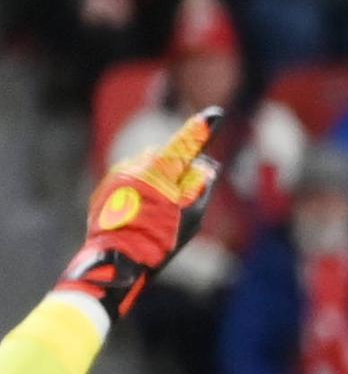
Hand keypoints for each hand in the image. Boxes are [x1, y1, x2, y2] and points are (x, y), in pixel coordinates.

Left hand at [62, 109, 218, 318]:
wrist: (116, 258)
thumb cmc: (159, 240)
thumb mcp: (191, 217)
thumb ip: (200, 187)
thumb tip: (205, 165)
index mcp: (160, 172)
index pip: (186, 144)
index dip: (202, 129)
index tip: (215, 114)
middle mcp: (136, 166)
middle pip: (165, 157)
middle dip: (176, 169)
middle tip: (184, 198)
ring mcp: (118, 175)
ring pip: (146, 168)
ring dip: (157, 181)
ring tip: (159, 214)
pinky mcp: (106, 187)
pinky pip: (130, 180)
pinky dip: (141, 191)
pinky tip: (142, 216)